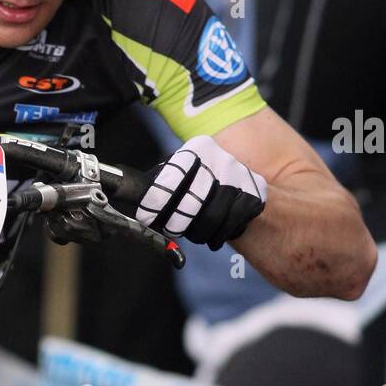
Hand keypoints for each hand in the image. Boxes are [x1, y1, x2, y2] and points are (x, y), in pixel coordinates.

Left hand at [135, 134, 266, 249]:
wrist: (240, 181)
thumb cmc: (200, 181)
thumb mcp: (180, 171)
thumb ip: (160, 182)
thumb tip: (130, 196)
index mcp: (196, 149)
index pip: (171, 179)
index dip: (156, 202)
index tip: (147, 217)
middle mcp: (219, 158)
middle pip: (191, 203)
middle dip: (176, 223)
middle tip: (172, 230)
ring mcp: (239, 176)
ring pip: (212, 217)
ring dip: (198, 233)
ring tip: (193, 233)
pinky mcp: (255, 193)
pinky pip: (231, 224)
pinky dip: (218, 236)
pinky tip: (212, 235)